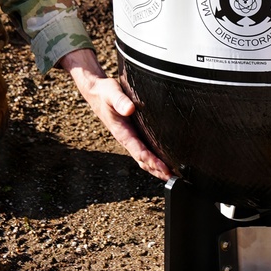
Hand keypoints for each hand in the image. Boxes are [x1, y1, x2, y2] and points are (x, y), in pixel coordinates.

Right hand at [57, 48, 171, 180]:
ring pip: (144, 157)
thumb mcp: (111, 93)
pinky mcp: (134, 133)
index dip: (152, 161)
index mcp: (122, 132)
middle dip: (157, 170)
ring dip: (156, 168)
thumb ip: (120, 101)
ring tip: (172, 175)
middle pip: (143, 160)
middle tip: (174, 178)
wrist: (96, 92)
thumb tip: (130, 109)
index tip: (164, 168)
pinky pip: (144, 149)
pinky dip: (154, 158)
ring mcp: (130, 137)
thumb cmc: (104, 93)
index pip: (139, 151)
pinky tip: (164, 160)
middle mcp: (127, 138)